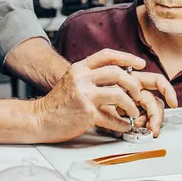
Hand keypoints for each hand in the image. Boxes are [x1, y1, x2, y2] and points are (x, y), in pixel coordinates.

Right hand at [34, 49, 170, 142]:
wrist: (40, 118)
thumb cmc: (59, 102)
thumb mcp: (73, 80)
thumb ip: (92, 77)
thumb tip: (119, 78)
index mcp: (79, 68)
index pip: (107, 55)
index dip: (127, 57)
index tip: (141, 63)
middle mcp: (82, 78)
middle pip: (117, 73)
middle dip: (133, 84)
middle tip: (138, 93)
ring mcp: (84, 95)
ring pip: (118, 94)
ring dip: (131, 105)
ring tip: (133, 112)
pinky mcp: (86, 113)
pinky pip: (112, 118)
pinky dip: (122, 123)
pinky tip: (125, 125)